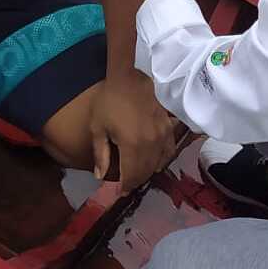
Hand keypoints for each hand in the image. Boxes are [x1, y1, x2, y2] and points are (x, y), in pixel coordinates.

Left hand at [90, 70, 176, 191]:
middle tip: (127, 184)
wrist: (131, 76)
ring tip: (137, 173)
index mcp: (132, 146)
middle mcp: (151, 145)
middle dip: (135, 181)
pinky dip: (161, 160)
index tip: (119, 191)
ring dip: (148, 172)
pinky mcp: (169, 128)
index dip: (125, 187)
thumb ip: (101, 154)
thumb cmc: (110, 100)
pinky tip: (154, 160)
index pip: (132, 176)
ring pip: (159, 164)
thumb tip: (100, 177)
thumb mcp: (98, 127)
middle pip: (146, 172)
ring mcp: (163, 136)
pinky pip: (169, 151)